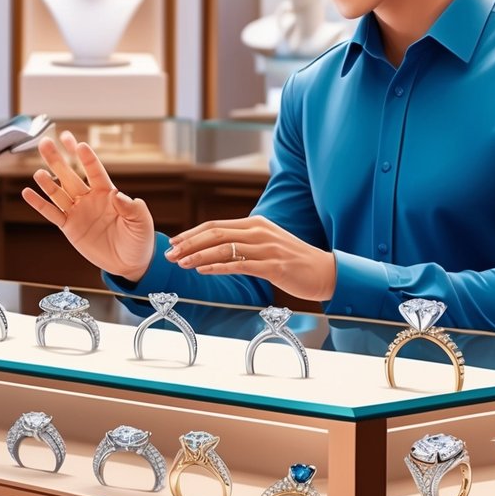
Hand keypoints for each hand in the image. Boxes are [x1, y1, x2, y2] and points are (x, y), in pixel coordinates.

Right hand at [21, 130, 155, 280]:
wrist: (128, 262)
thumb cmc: (138, 239)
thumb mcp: (142, 223)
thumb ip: (133, 208)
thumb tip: (119, 196)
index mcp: (108, 193)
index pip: (95, 171)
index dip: (87, 159)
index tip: (79, 145)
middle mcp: (90, 198)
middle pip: (70, 176)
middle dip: (58, 160)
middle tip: (46, 142)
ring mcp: (78, 212)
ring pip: (58, 192)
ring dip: (47, 181)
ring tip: (38, 171)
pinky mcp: (69, 227)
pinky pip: (52, 213)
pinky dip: (39, 204)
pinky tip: (27, 192)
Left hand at [164, 215, 335, 301]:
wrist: (324, 271)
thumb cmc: (294, 261)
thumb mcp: (268, 244)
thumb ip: (246, 242)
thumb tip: (219, 247)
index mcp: (256, 224)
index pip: (216, 225)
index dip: (192, 234)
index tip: (175, 242)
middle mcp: (259, 231)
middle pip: (215, 233)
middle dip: (189, 243)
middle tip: (170, 253)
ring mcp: (266, 248)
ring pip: (224, 248)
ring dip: (198, 256)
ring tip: (180, 263)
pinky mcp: (272, 265)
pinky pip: (239, 264)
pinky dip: (218, 267)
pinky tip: (203, 271)